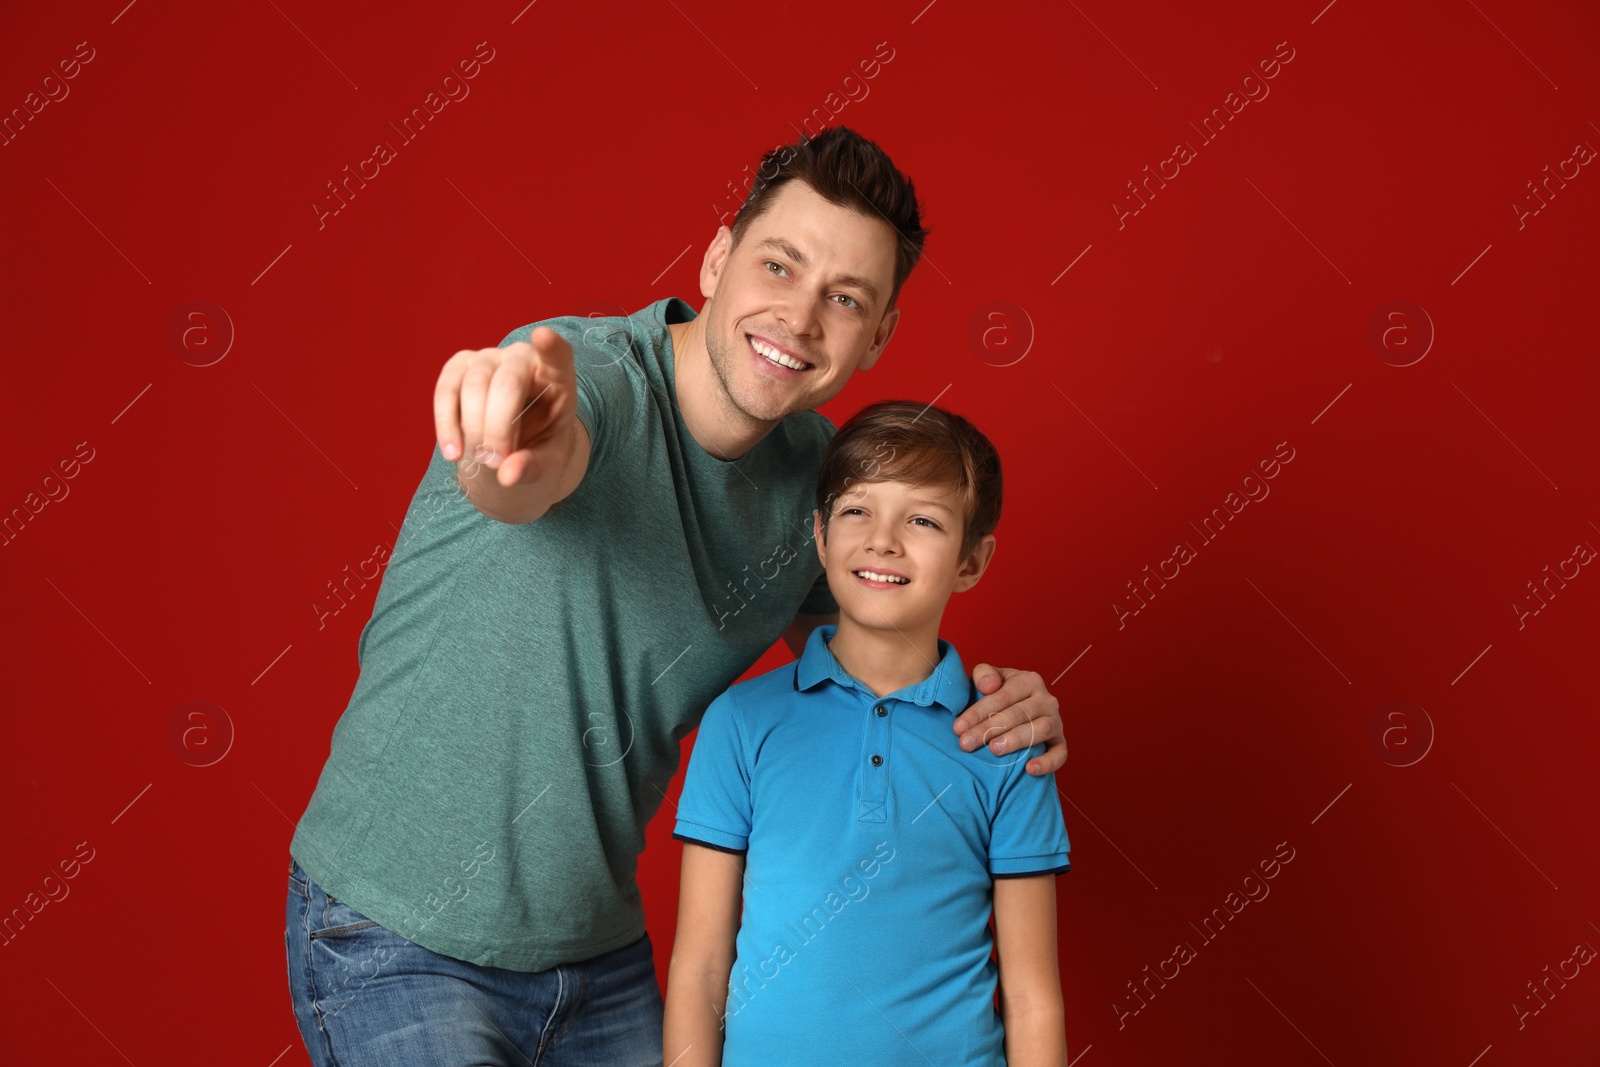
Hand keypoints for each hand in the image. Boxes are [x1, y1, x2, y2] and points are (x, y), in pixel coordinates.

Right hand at [433, 326, 575, 487]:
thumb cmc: (536, 451)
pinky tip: (453, 453)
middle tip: (495, 463)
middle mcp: (524, 358)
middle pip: (508, 382)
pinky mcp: (460, 367)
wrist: (508, 450)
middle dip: (498, 428)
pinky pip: (446, 388)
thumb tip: (508, 475)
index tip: (543, 337)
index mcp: (558, 378)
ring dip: (473, 429)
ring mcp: (490, 358)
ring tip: (481, 461)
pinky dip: (447, 424)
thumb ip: (533, 468)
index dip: (551, 347)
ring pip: (474, 384)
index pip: (559, 356)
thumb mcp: (546, 465)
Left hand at [953, 665, 1064, 775]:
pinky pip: (1059, 754)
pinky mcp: (1060, 742)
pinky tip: (1029, 769)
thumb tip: (988, 686)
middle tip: (966, 743)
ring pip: (1039, 730)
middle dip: (988, 729)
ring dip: (1016, 740)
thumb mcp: (988, 680)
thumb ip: (984, 674)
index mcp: (1028, 680)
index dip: (977, 713)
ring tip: (994, 749)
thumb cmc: (997, 696)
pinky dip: (1047, 763)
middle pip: (1017, 714)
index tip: (958, 728)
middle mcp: (1046, 699)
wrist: (1017, 710)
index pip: (1001, 697)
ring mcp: (1056, 721)